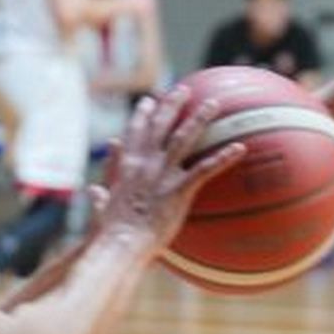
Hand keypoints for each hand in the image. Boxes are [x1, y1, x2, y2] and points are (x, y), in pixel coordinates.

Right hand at [97, 87, 246, 253]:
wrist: (120, 244)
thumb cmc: (109, 234)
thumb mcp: (101, 208)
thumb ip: (99, 195)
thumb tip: (93, 189)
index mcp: (127, 166)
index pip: (135, 132)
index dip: (143, 114)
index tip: (150, 99)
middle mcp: (145, 163)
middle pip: (161, 126)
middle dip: (172, 104)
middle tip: (184, 89)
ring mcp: (163, 175)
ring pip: (184, 139)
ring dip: (200, 119)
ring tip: (214, 103)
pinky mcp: (179, 190)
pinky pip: (205, 169)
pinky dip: (223, 157)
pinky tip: (240, 148)